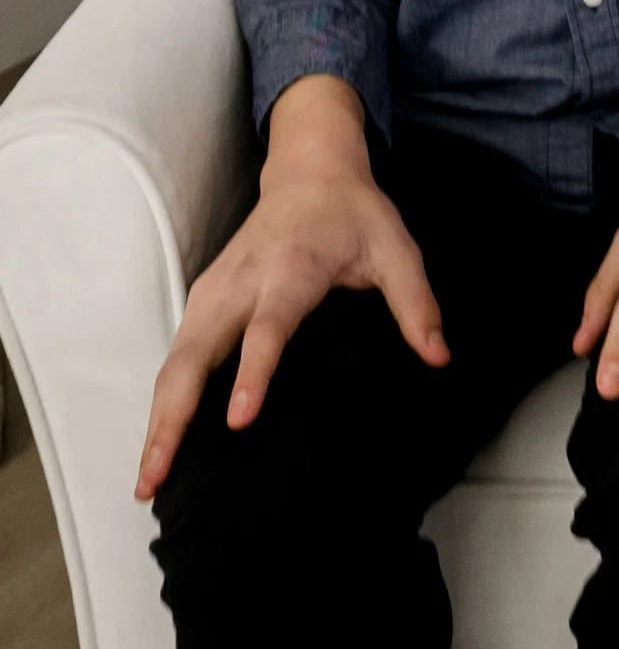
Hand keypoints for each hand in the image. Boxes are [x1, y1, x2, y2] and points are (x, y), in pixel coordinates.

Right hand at [135, 78, 444, 498]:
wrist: (310, 170)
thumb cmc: (355, 214)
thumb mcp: (397, 249)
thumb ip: (416, 304)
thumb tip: (439, 358)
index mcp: (292, 269)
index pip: (268, 328)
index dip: (254, 374)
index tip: (237, 421)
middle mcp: (242, 283)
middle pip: (196, 355)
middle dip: (174, 417)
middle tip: (157, 478)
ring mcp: (214, 291)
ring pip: (175, 361)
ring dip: (159, 418)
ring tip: (149, 478)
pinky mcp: (202, 299)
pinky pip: (175, 356)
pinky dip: (163, 400)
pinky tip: (159, 441)